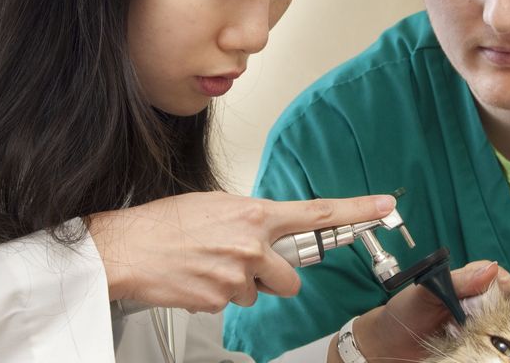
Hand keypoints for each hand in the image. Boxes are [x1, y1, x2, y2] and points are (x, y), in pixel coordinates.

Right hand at [87, 192, 394, 312]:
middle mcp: (251, 246)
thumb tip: (271, 231)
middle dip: (274, 277)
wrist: (124, 248)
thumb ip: (252, 219)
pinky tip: (197, 279)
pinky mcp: (220, 302)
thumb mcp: (215, 205)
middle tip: (242, 263)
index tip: (384, 206)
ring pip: (260, 294)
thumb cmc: (164, 224)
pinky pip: (233, 305)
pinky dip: (219, 296)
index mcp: (254, 214)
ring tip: (208, 266)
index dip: (357, 210)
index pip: (317, 213)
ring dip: (242, 286)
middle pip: (291, 278)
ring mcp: (237, 277)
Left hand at [334, 260, 509, 361]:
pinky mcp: (477, 350)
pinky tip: (480, 347)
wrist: (388, 345)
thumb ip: (458, 281)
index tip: (501, 288)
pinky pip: (496, 348)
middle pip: (507, 302)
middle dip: (502, 308)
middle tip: (483, 317)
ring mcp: (480, 329)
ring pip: (506, 325)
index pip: (498, 277)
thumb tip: (491, 269)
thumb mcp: (427, 292)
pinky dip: (493, 348)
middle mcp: (478, 306)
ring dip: (497, 330)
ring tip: (477, 334)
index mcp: (468, 285)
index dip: (501, 282)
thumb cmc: (404, 313)